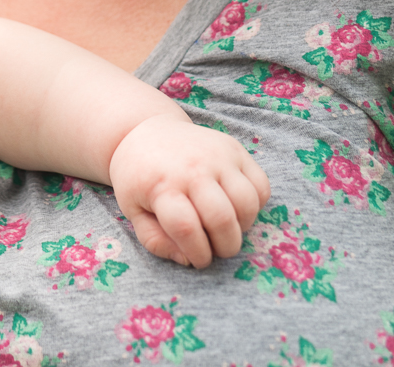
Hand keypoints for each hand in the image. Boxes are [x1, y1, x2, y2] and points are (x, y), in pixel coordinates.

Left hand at [108, 114, 269, 267]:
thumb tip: (187, 260)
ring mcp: (217, 155)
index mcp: (162, 185)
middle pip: (222, 219)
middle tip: (217, 249)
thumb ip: (155, 240)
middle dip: (225, 247)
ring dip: (243, 227)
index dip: (198, 254)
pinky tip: (236, 208)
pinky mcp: (236, 149)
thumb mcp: (132, 209)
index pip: (186, 228)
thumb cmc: (140, 177)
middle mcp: (192, 168)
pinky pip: (261, 186)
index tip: (198, 259)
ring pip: (247, 204)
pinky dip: (256, 205)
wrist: (148, 132)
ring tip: (226, 228)